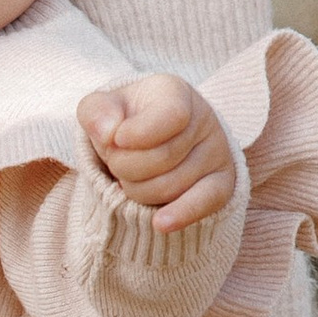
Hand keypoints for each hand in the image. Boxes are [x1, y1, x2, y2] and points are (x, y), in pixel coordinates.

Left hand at [79, 74, 237, 231]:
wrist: (150, 140)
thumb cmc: (124, 122)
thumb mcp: (103, 109)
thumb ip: (96, 113)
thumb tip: (108, 134)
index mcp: (175, 93)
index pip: (169, 117)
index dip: (137, 134)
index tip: (117, 139)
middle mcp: (203, 119)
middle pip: (160, 159)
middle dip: (125, 167)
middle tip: (118, 162)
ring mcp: (216, 152)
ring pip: (168, 188)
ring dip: (136, 190)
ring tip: (133, 177)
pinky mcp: (221, 183)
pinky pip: (203, 203)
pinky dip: (179, 214)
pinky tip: (160, 223)